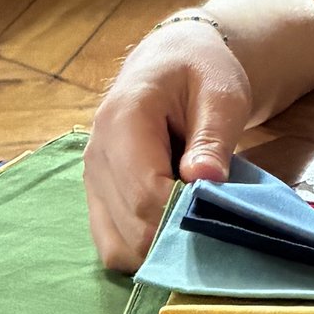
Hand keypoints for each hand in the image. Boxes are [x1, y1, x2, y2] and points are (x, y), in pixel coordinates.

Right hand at [83, 19, 254, 271]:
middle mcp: (96, 153)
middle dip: (177, 237)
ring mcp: (92, 179)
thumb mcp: (222, 95)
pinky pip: (113, 244)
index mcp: (123, 119)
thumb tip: (204, 179)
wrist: (170, 63)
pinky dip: (145, 251)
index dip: (182, 216)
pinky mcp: (97, 197)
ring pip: (118, 246)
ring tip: (197, 228)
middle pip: (130, 226)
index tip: (220, 217)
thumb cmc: (200, 74)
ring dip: (161, 250)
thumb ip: (213, 137)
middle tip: (217, 226)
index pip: (144, 192)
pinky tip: (176, 231)